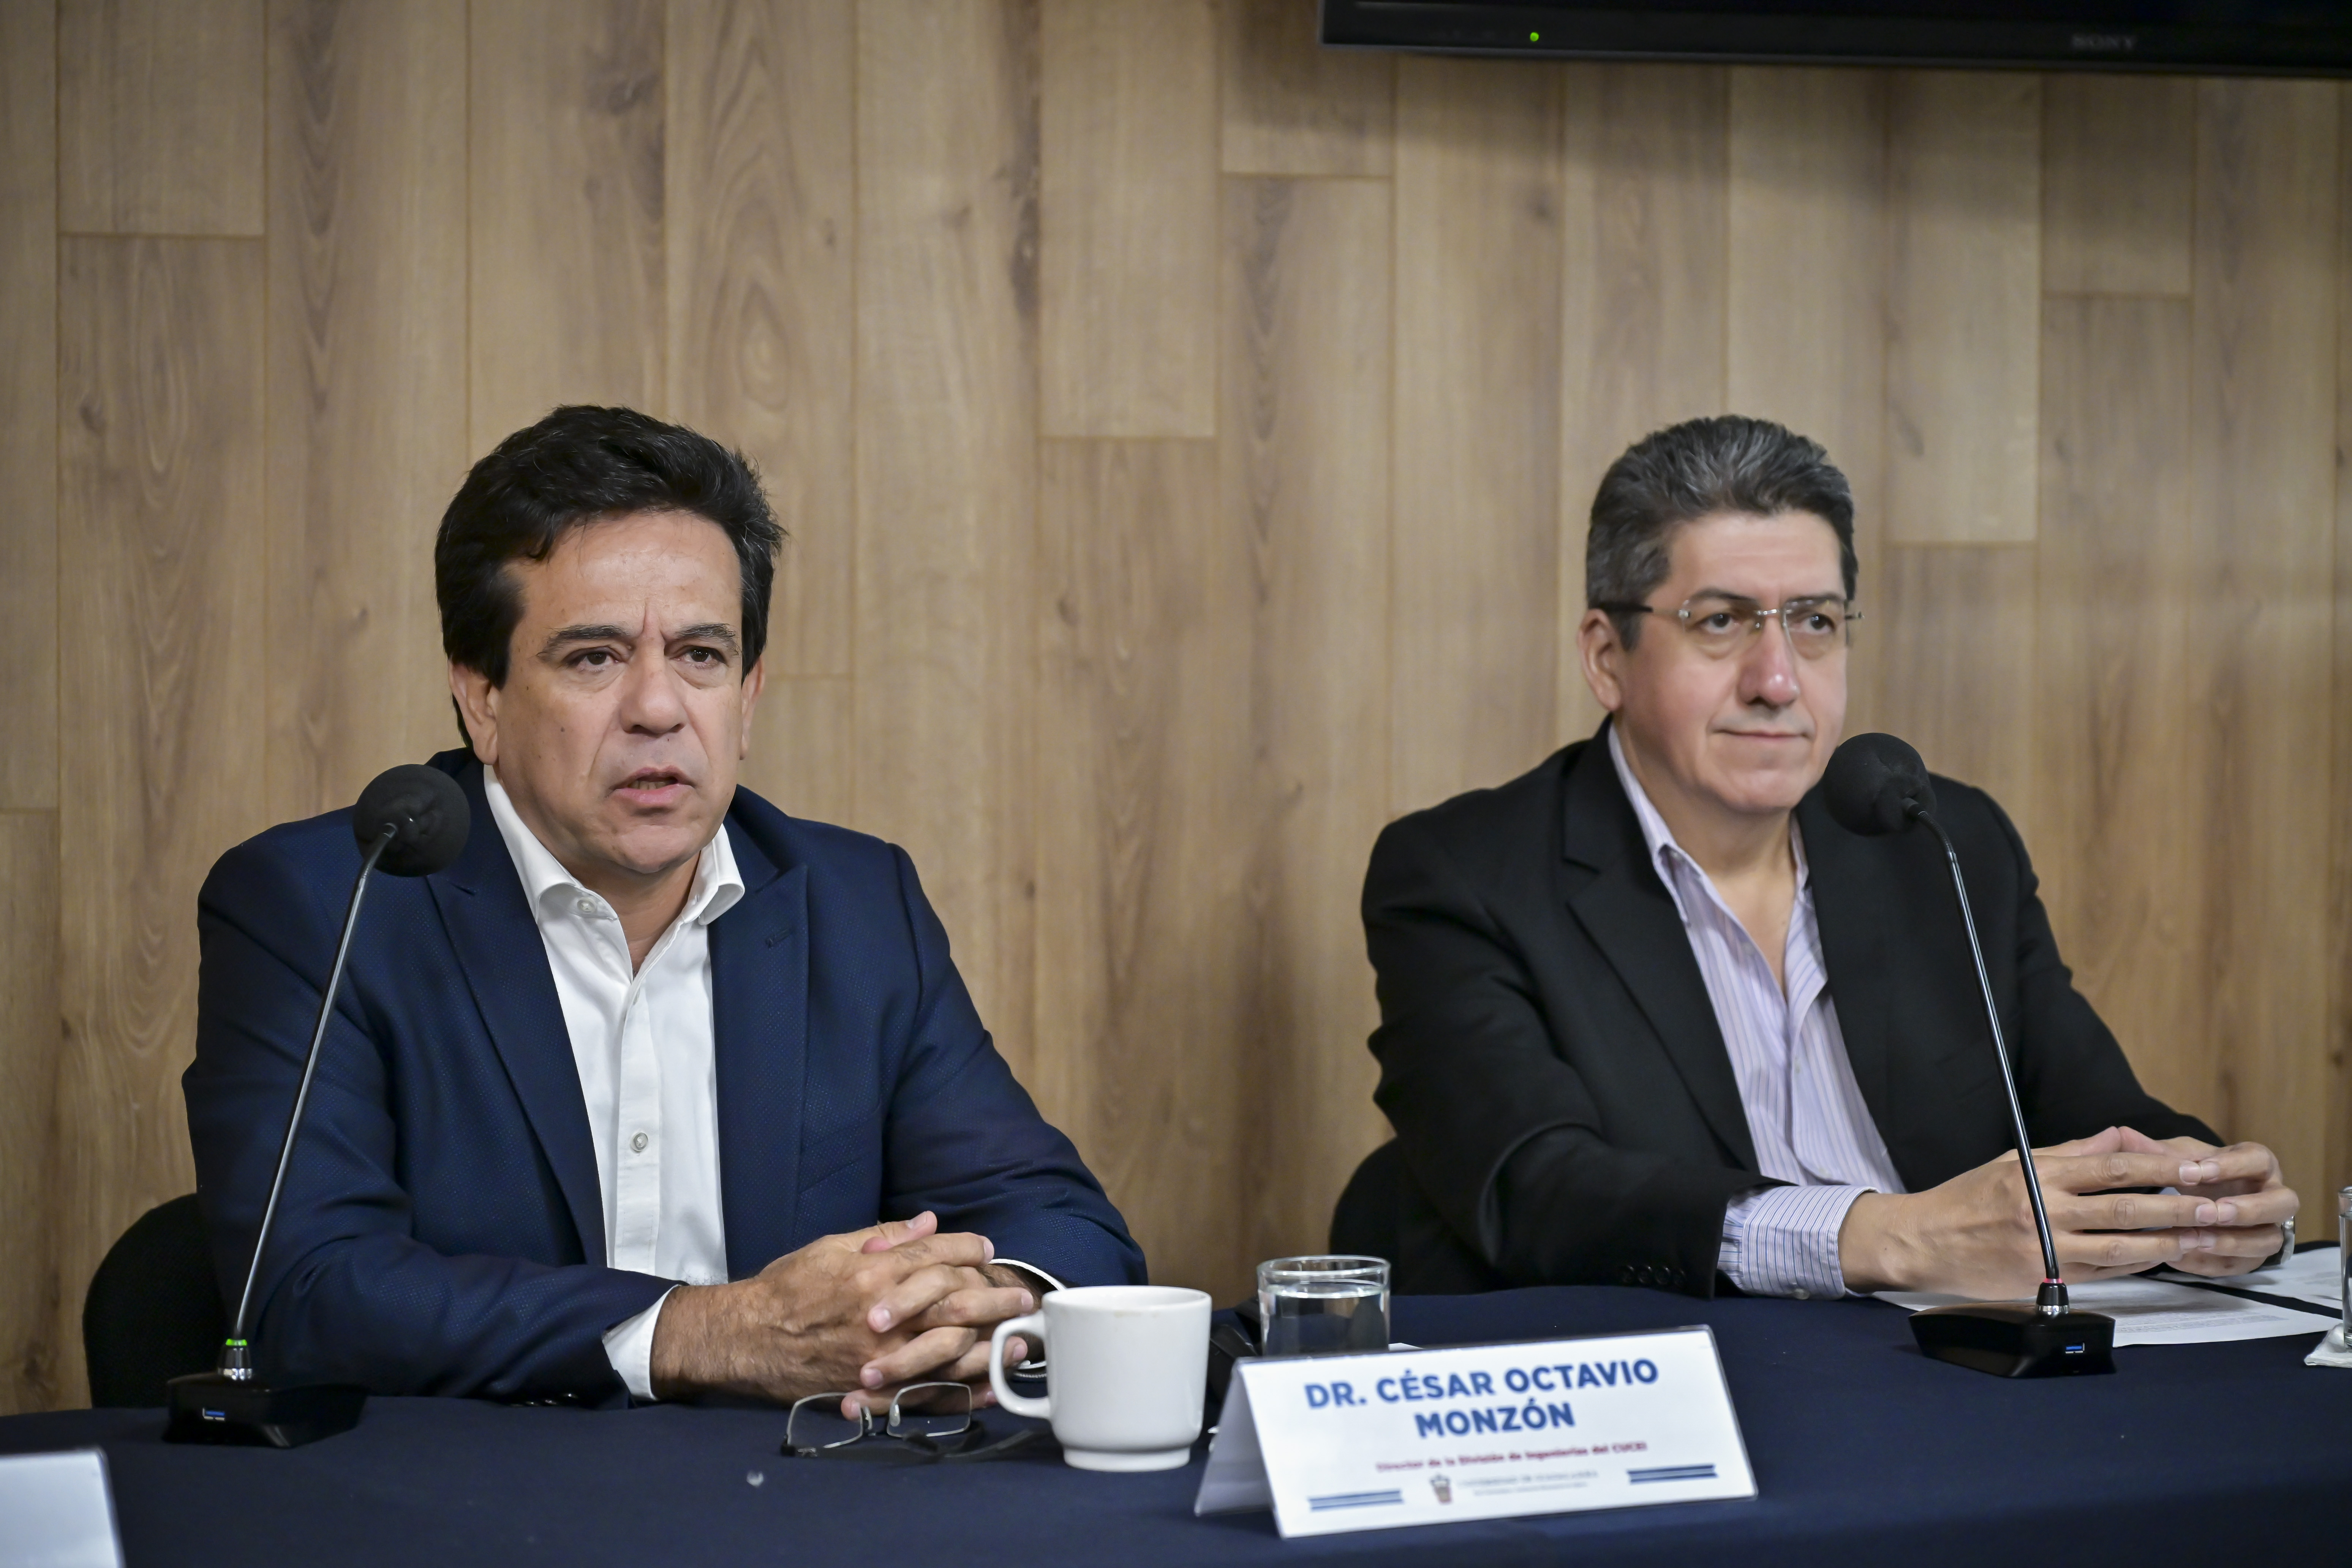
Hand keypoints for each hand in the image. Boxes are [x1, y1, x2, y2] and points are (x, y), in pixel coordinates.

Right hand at [648, 1211, 1037, 1407]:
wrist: (745, 1337)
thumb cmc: (786, 1288)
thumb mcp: (831, 1247)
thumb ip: (884, 1234)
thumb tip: (930, 1222)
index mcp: (872, 1273)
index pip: (935, 1257)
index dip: (967, 1248)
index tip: (987, 1247)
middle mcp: (882, 1316)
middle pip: (954, 1303)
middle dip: (996, 1297)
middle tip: (1025, 1298)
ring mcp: (879, 1357)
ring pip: (950, 1351)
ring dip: (991, 1345)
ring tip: (1020, 1341)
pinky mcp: (872, 1389)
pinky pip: (926, 1393)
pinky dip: (962, 1391)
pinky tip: (988, 1386)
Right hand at [1837, 1127, 2284, 1297]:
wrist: (1922, 1241)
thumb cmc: (1967, 1197)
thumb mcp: (2012, 1161)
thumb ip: (2068, 1153)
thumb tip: (2117, 1139)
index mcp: (2038, 1174)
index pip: (2110, 1167)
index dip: (2157, 1167)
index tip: (2194, 1167)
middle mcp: (2044, 1209)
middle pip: (2124, 1208)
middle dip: (2176, 1208)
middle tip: (2218, 1206)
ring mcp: (2045, 1248)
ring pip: (2120, 1248)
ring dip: (2166, 1244)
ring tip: (2202, 1239)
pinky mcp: (2044, 1278)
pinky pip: (2100, 1273)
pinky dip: (2134, 1266)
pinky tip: (2160, 1259)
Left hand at [2103, 1127, 2296, 1278]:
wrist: (2205, 1198)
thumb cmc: (2196, 1171)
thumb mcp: (2178, 1156)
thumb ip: (2157, 1150)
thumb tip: (2122, 1134)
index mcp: (2256, 1163)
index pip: (2258, 1159)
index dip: (2232, 1166)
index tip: (2198, 1171)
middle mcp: (2272, 1195)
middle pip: (2283, 1203)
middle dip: (2251, 1209)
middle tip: (2215, 1212)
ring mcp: (2268, 1228)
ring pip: (2270, 1240)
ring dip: (2235, 1242)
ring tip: (2197, 1239)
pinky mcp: (2254, 1256)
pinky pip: (2243, 1265)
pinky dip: (2214, 1263)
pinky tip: (2183, 1258)